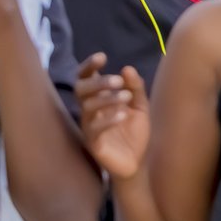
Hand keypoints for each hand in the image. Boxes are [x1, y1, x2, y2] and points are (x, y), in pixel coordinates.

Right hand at [75, 53, 149, 180]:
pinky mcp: (93, 143)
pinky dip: (108, 119)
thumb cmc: (133, 133)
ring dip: (107, 99)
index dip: (89, 65)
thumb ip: (135, 88)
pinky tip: (123, 115)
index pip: (84, 76)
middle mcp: (89, 109)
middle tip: (117, 81)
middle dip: (98, 82)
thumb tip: (127, 68)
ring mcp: (89, 126)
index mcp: (97, 98)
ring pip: (87, 106)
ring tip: (126, 98)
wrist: (136, 164)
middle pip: (81, 88)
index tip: (102, 57)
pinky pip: (94, 128)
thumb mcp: (140, 107)